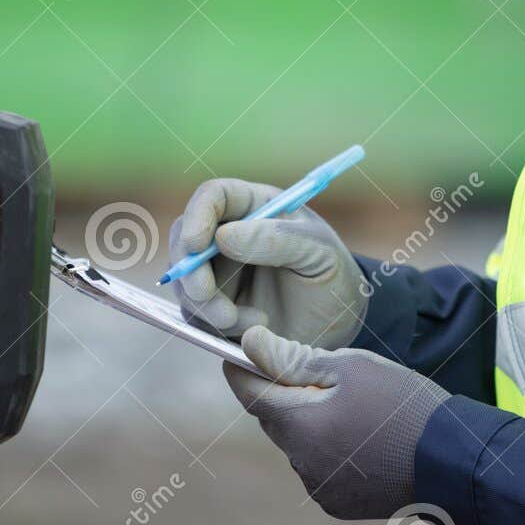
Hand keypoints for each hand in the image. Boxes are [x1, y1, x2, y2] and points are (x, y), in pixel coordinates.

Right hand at [168, 178, 366, 348]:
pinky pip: (196, 313)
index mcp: (256, 207)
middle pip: (185, 238)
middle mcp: (230, 235)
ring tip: (253, 320)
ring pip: (185, 281)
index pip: (214, 197)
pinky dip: (217, 324)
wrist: (339, 326)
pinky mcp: (215, 305)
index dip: (198, 215)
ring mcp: (219, 272)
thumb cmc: (333, 277)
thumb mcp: (318, 253)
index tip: (197, 245)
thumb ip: (276, 239)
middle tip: (206, 295)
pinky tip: (254, 327)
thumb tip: (222, 237)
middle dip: (190, 269)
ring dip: (207, 304)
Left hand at [224, 326, 448, 519]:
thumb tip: (251, 343)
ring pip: (297, 445)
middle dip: (282, 395)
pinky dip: (327, 449)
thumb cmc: (404, 405)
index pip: (250, 394)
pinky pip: (318, 468)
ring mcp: (320, 488)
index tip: (236, 353)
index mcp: (299, 426)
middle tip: (311, 372)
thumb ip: (293, 359)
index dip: (241, 370)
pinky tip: (360, 436)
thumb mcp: (351, 368)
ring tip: (349, 406)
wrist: (453, 462)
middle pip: (274, 420)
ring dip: (308, 424)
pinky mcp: (339, 504)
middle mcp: (301, 463)